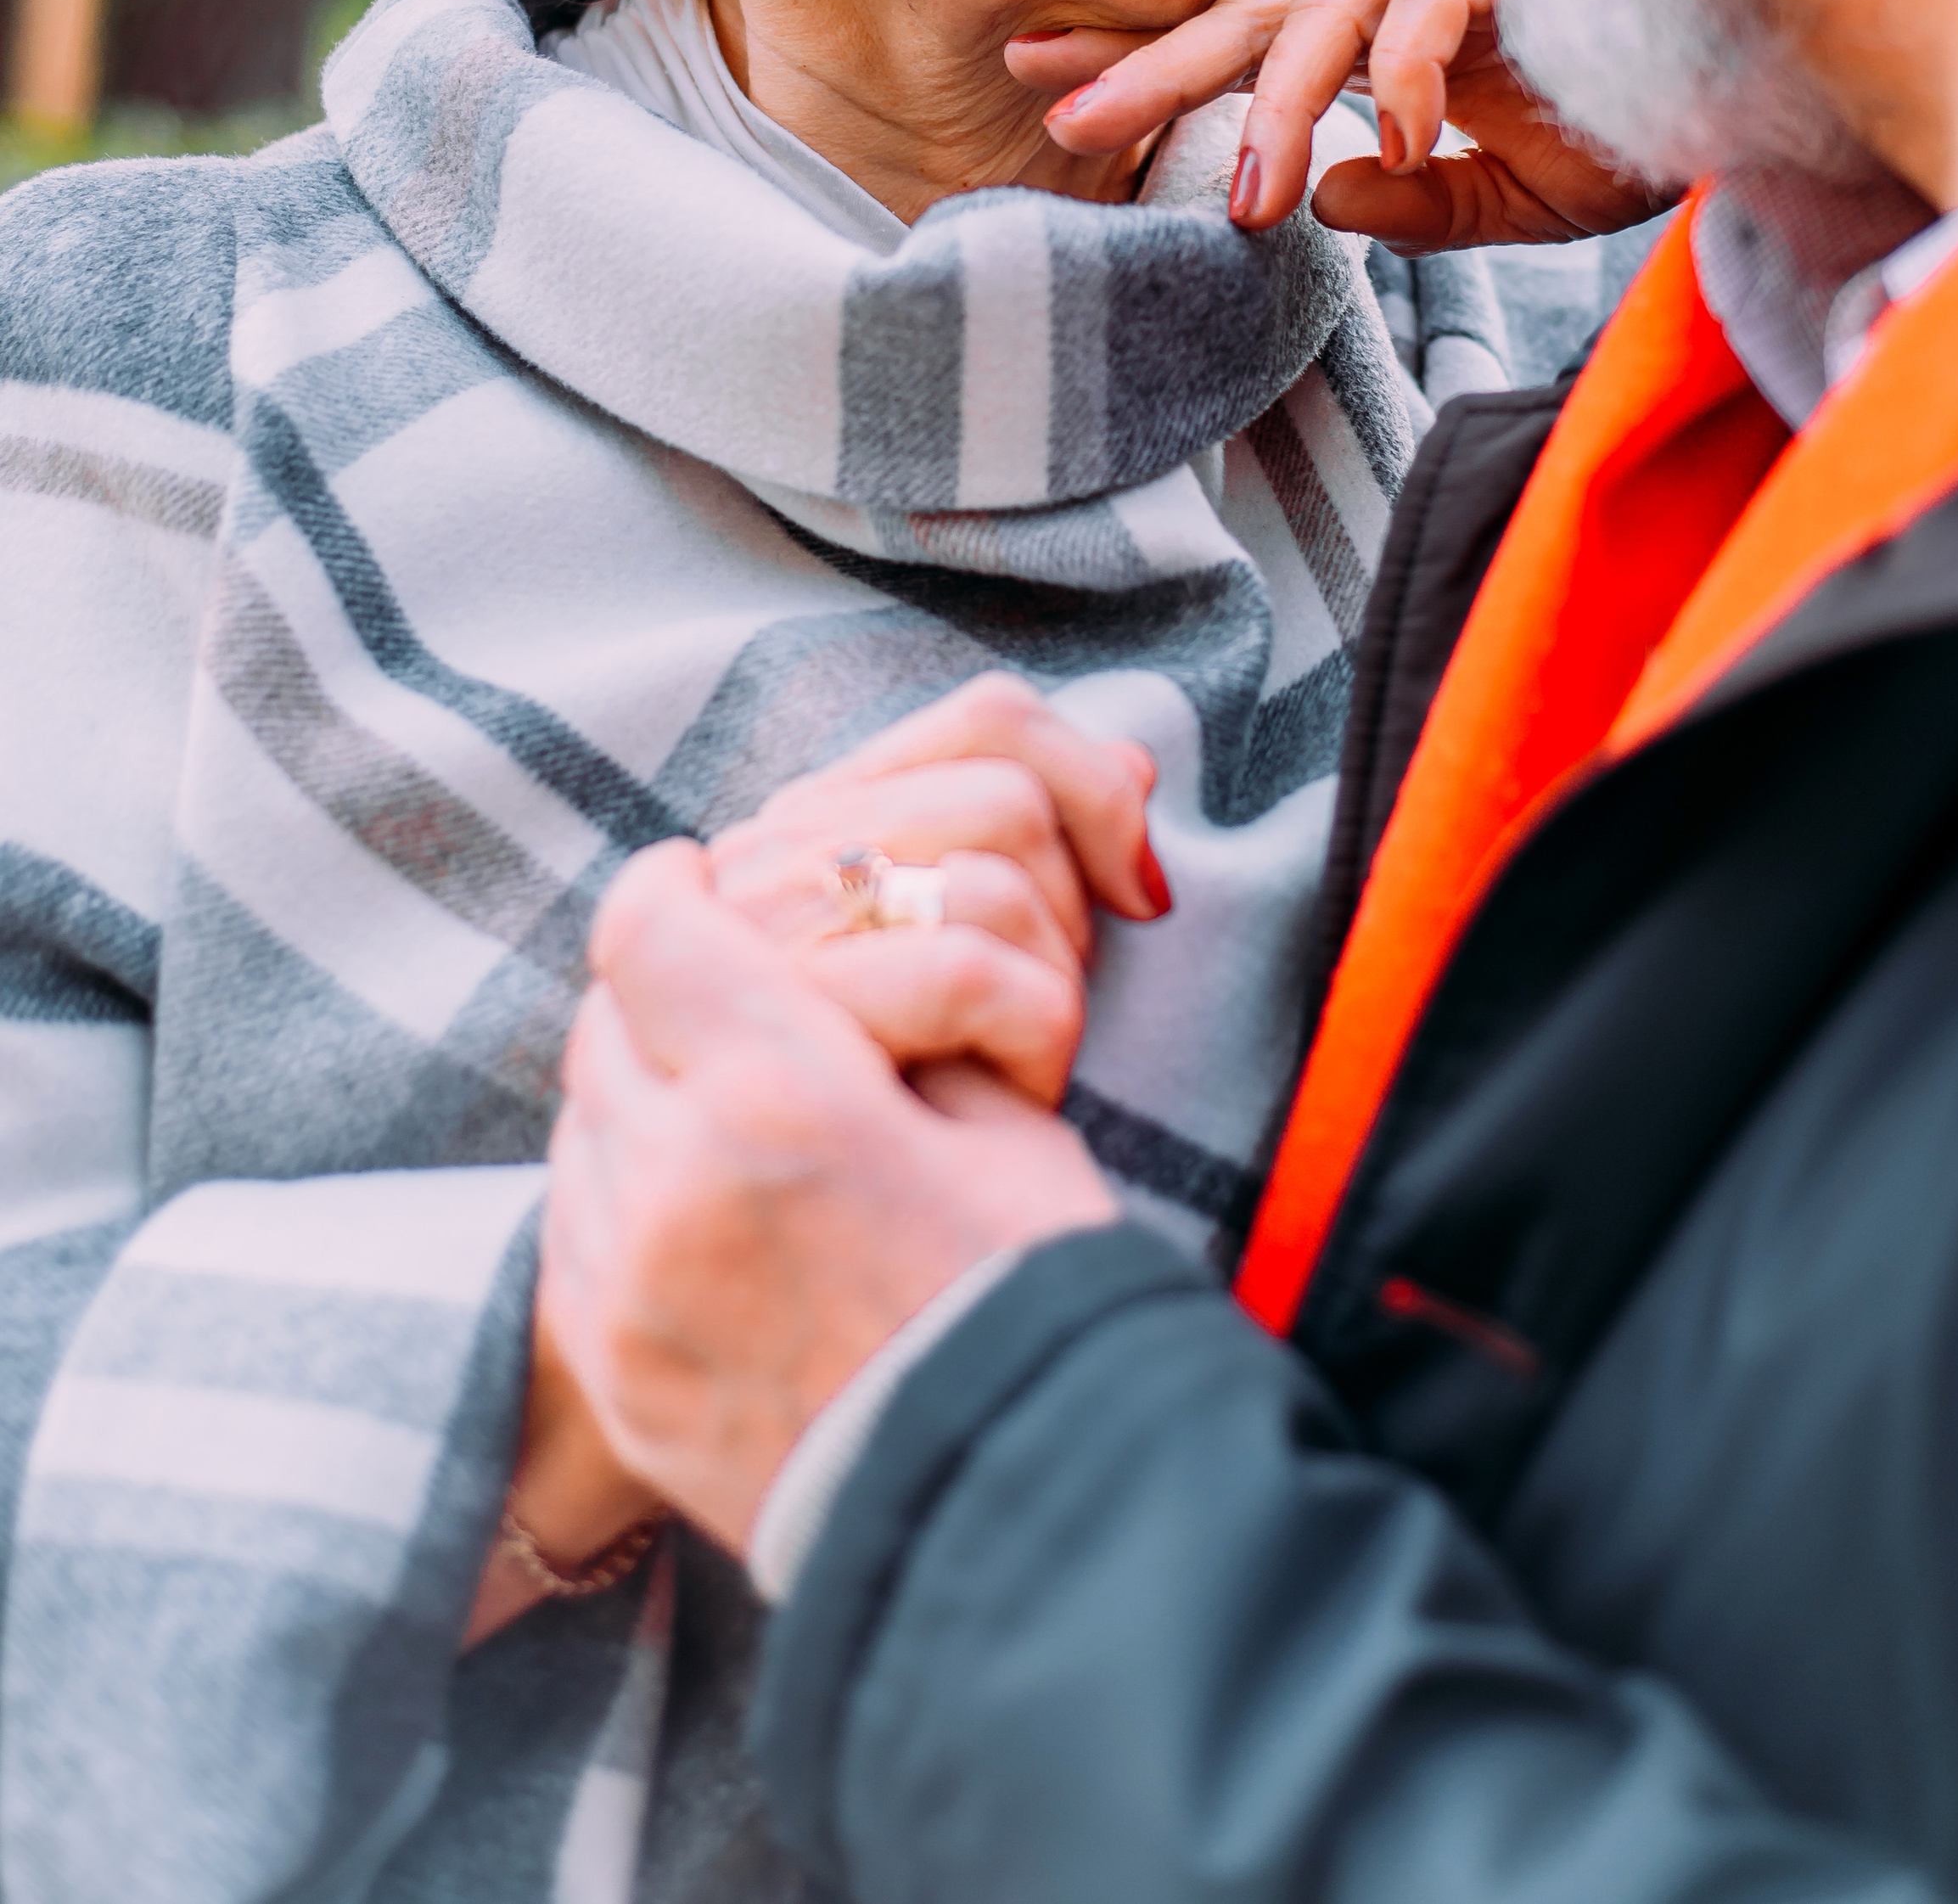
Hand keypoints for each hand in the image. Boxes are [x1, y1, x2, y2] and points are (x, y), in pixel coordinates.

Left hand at [543, 855, 1116, 1554]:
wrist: (1013, 1515)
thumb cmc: (1034, 1296)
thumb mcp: (1003, 1123)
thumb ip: (891, 1024)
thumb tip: (827, 963)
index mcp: (782, 1097)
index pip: (649, 928)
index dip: (667, 884)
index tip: (693, 874)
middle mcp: (675, 1182)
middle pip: (603, 1018)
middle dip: (656, 991)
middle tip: (718, 992)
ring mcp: (627, 1290)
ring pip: (579, 1123)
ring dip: (635, 1093)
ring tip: (720, 1109)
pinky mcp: (614, 1372)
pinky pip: (579, 1230)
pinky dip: (624, 1194)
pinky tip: (704, 1209)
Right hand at [698, 673, 1166, 1105]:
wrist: (863, 1299)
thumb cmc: (921, 1130)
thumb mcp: (982, 972)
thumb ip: (1038, 850)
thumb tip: (1135, 762)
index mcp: (814, 824)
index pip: (994, 719)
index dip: (1097, 787)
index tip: (1136, 890)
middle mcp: (767, 861)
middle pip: (1008, 793)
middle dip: (1071, 907)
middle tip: (1048, 1006)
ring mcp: (761, 944)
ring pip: (991, 877)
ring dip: (1049, 984)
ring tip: (1018, 1060)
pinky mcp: (785, 1036)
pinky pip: (964, 970)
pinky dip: (1032, 1037)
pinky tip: (1014, 1094)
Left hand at [1006, 0, 1663, 252]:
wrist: (1746, 54)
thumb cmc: (1630, 110)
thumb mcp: (1511, 194)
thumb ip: (1416, 203)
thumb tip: (1321, 202)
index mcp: (1381, 19)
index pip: (1240, 33)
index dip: (1140, 55)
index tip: (1040, 81)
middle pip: (1249, 13)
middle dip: (1150, 66)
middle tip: (1059, 116)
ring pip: (1325, 14)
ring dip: (1277, 109)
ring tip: (1244, 202)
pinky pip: (1431, 17)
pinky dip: (1407, 81)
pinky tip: (1399, 146)